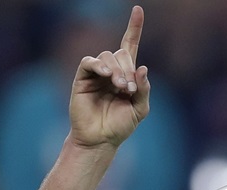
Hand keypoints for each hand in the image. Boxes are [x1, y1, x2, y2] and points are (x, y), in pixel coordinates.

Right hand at [68, 6, 150, 148]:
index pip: (130, 45)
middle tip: (128, 88)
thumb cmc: (120, 126)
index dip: (134, 28)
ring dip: (117, 70)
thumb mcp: (140, 109)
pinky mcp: (82, 77)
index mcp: (126, 74)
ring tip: (120, 88)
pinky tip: (105, 75)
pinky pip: (89, 61)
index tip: (138, 10)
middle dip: (128, 69)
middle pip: (121, 53)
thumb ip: (144, 89)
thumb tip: (143, 68)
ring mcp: (96, 73)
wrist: (101, 139)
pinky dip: (99, 65)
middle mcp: (111, 70)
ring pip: (107, 56)